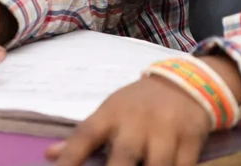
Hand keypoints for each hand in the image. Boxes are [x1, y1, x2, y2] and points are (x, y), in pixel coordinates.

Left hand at [46, 77, 212, 165]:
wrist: (186, 83)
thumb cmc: (139, 105)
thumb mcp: (110, 112)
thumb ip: (83, 137)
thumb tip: (49, 155)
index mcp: (111, 113)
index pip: (85, 135)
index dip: (69, 158)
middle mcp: (138, 120)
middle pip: (124, 155)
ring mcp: (167, 129)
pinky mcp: (192, 137)